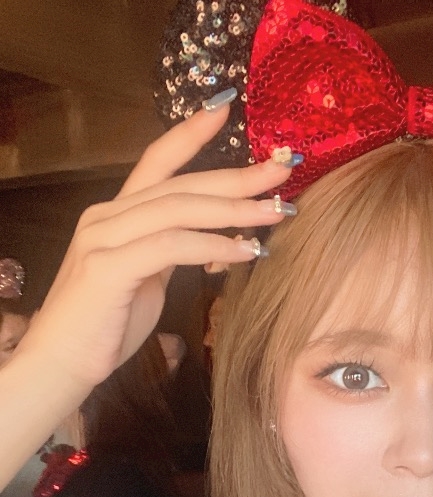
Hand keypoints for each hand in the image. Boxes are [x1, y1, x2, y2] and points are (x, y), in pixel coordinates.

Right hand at [17, 101, 295, 390]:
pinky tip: (244, 251)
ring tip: (275, 213)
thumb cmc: (107, 325)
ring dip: (234, 210)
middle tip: (281, 171)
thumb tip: (215, 238)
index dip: (190, 134)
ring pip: (178, 209)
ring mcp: (104, 238)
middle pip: (181, 184)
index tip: (226, 107)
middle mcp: (107, 216)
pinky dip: (212, 245)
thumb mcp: (147, 279)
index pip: (156, 161)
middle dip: (236, 176)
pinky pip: (171, 247)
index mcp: (117, 214)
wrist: (61, 363)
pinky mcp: (107, 268)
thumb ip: (171, 251)